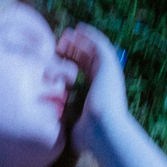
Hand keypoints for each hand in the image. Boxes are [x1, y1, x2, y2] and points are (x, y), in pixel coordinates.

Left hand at [55, 22, 129, 157]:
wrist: (103, 131)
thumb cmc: (90, 136)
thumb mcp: (75, 127)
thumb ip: (68, 124)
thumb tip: (56, 131)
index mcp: (100, 90)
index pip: (87, 69)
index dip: (74, 59)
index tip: (60, 53)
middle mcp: (107, 79)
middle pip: (91, 57)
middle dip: (76, 47)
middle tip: (61, 41)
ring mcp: (110, 72)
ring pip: (96, 48)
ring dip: (82, 39)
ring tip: (68, 33)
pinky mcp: (110, 66)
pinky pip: (101, 45)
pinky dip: (91, 36)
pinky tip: (78, 30)